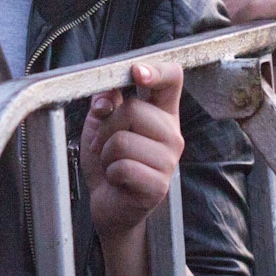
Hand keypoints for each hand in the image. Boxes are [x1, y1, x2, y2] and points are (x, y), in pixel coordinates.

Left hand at [80, 63, 185, 240]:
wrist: (109, 205)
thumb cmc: (109, 161)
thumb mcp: (102, 124)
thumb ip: (106, 102)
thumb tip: (105, 98)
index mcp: (162, 113)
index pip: (172, 79)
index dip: (156, 71)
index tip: (137, 72)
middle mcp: (172, 134)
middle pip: (133, 109)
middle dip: (106, 127)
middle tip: (104, 144)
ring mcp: (169, 161)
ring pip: (122, 140)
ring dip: (105, 153)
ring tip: (112, 163)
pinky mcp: (159, 186)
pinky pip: (122, 167)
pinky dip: (110, 173)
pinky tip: (117, 179)